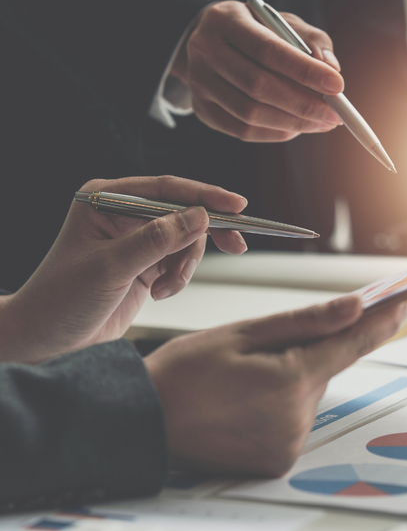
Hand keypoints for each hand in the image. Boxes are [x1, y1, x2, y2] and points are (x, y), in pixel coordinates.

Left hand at [0, 176, 247, 363]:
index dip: (204, 195)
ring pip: (186, 239)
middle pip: (182, 211)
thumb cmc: (61, 299)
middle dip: (205, 233)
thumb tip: (199, 216)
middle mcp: (123, 214)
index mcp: (106, 200)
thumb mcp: (110, 267)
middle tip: (236, 245)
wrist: (47, 340)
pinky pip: (180, 261)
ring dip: (185, 265)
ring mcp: (136, 238)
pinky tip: (160, 293)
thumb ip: (156, 239)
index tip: (235, 205)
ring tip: (166, 287)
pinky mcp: (145, 262)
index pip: (165, 189)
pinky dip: (178, 278)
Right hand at [145, 295, 406, 476]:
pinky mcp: (278, 460)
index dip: (382, 321)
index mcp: (290, 379)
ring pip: (310, 392)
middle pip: (325, 367)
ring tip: (244, 378)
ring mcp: (288, 444)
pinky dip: (282, 403)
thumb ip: (306, 321)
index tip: (405, 301)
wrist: (144, 420)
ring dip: (291, 378)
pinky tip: (246, 400)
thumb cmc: (186, 369)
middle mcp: (297, 418)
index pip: (354, 343)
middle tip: (264, 348)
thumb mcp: (244, 332)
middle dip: (307, 350)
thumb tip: (355, 307)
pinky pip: (296, 418)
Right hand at [171, 1, 344, 141]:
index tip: (337, 85)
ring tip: (322, 122)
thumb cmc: (257, 31)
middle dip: (303, 104)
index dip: (305, 71)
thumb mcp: (283, 22)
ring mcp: (199, 82)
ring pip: (249, 113)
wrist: (210, 41)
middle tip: (335, 114)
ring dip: (293, 123)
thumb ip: (311, 39)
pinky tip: (298, 128)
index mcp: (226, 20)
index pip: (268, 49)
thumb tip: (332, 68)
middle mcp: (205, 50)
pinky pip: (243, 131)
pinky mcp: (202, 109)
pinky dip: (276, 133)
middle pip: (257, 85)